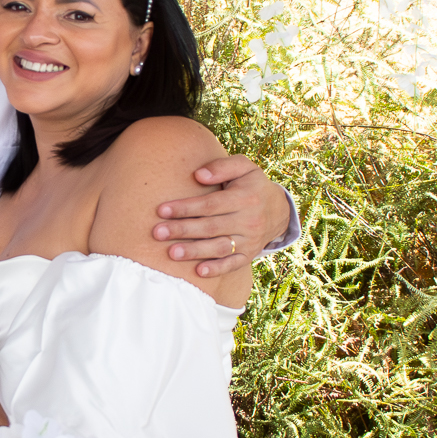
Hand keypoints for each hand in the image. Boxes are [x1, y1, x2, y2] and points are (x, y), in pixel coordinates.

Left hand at [153, 154, 291, 277]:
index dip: (185, 208)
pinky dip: (217, 269)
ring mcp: (249, 240)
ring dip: (195, 251)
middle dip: (182, 230)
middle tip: (157, 233)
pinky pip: (232, 264)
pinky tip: (199, 271)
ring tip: (171, 253)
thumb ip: (222, 166)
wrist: (279, 210)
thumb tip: (198, 174)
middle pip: (210, 227)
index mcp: (245, 198)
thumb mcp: (244, 167)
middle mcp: (248, 221)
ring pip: (219, 247)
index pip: (210, 204)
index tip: (161, 210)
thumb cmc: (252, 185)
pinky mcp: (249, 255)